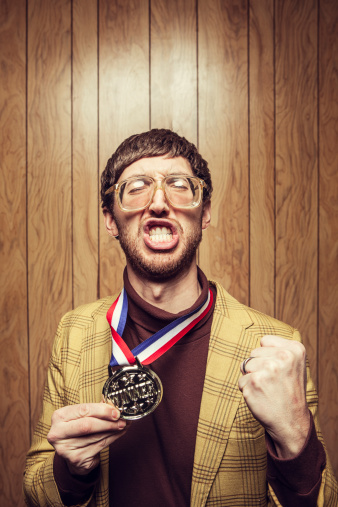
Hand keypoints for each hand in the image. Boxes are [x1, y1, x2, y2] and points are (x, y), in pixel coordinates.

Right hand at [47, 403, 127, 475]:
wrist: (70, 452)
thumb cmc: (77, 429)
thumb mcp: (80, 415)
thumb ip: (95, 409)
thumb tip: (114, 405)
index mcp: (59, 416)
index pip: (83, 410)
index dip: (102, 410)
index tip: (116, 411)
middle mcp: (58, 433)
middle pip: (88, 425)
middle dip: (108, 422)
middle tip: (122, 420)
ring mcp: (66, 448)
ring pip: (95, 437)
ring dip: (112, 430)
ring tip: (123, 425)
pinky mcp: (75, 459)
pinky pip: (98, 447)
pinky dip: (111, 439)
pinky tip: (117, 433)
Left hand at [238, 335, 309, 458]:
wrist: (292, 422)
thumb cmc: (289, 391)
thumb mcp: (294, 364)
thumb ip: (278, 349)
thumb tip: (257, 340)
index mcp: (295, 349)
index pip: (264, 341)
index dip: (267, 356)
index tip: (279, 370)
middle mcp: (283, 357)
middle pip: (253, 354)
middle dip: (258, 367)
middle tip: (273, 383)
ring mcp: (268, 370)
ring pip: (245, 367)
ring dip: (252, 379)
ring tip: (267, 389)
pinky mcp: (254, 383)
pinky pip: (241, 382)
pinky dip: (247, 391)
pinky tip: (261, 398)